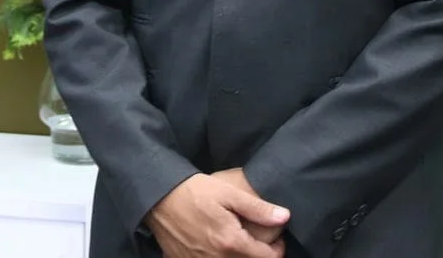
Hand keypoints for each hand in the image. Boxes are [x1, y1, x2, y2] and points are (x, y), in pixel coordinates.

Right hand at [146, 172, 289, 257]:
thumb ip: (258, 208)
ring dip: (240, 257)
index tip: (275, 239)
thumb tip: (284, 217)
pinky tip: (216, 246)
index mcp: (231, 243)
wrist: (158, 198)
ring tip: (238, 242)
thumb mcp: (228, 193)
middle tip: (259, 241)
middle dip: (259, 255)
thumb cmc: (194, 192)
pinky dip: (219, 257)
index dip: (277, 249)